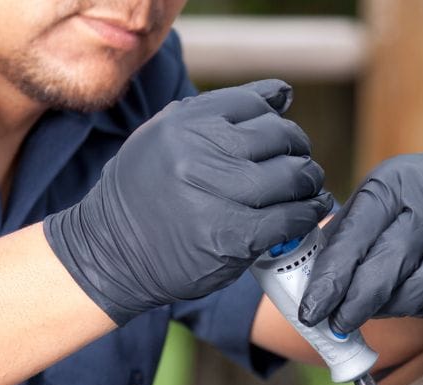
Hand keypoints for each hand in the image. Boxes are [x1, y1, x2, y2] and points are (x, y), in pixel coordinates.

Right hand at [44, 79, 330, 324]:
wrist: (111, 252)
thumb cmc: (146, 192)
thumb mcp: (165, 137)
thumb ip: (219, 113)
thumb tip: (283, 94)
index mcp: (185, 123)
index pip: (255, 104)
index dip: (278, 118)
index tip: (283, 135)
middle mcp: (201, 154)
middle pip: (280, 138)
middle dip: (298, 149)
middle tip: (301, 163)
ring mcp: (219, 196)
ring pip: (293, 176)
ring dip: (310, 181)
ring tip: (309, 187)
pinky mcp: (235, 236)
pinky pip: (291, 217)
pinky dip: (309, 213)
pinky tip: (311, 210)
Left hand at [298, 152, 422, 332]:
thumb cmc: (404, 198)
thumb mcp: (369, 201)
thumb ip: (342, 241)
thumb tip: (310, 293)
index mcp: (394, 186)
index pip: (357, 238)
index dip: (332, 280)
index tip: (312, 312)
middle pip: (392, 267)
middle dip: (359, 304)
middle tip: (340, 323)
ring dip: (392, 308)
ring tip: (376, 306)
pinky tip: (411, 299)